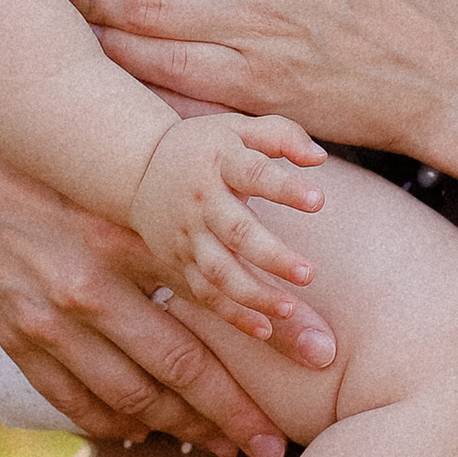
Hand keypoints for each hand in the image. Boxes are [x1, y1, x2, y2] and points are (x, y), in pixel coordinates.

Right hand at [0, 65, 295, 456]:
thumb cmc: (46, 160)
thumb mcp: (113, 179)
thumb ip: (171, 220)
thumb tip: (246, 250)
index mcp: (125, 236)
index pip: (212, 299)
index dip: (269, 337)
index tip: (317, 363)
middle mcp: (88, 285)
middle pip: (177, 365)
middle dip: (231, 413)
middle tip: (273, 447)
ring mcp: (45, 318)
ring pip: (128, 395)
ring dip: (179, 428)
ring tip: (221, 447)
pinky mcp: (12, 336)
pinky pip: (70, 398)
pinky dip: (110, 423)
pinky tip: (141, 433)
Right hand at [126, 114, 334, 352]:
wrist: (138, 168)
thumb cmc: (206, 146)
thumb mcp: (239, 128)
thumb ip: (282, 135)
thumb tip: (319, 158)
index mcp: (221, 162)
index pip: (254, 173)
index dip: (285, 187)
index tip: (318, 200)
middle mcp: (203, 202)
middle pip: (237, 231)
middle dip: (271, 255)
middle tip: (308, 273)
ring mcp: (189, 236)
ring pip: (219, 271)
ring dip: (252, 293)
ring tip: (288, 309)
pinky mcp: (180, 262)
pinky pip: (205, 294)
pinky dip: (231, 314)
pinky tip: (263, 329)